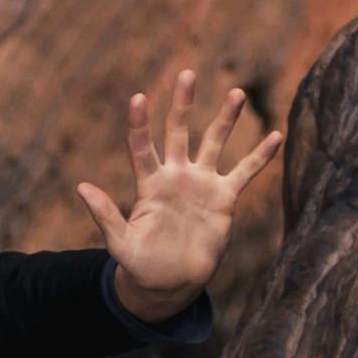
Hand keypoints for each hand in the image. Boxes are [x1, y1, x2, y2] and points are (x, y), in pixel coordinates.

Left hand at [81, 56, 276, 321]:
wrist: (172, 283)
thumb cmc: (141, 265)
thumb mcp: (120, 244)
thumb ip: (105, 215)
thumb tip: (81, 186)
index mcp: (148, 184)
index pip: (142, 147)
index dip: (139, 124)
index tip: (137, 98)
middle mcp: (175, 176)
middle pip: (178, 132)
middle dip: (182, 104)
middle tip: (186, 74)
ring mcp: (201, 184)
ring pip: (214, 142)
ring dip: (225, 118)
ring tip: (237, 92)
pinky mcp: (224, 198)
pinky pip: (245, 171)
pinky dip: (261, 156)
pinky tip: (276, 135)